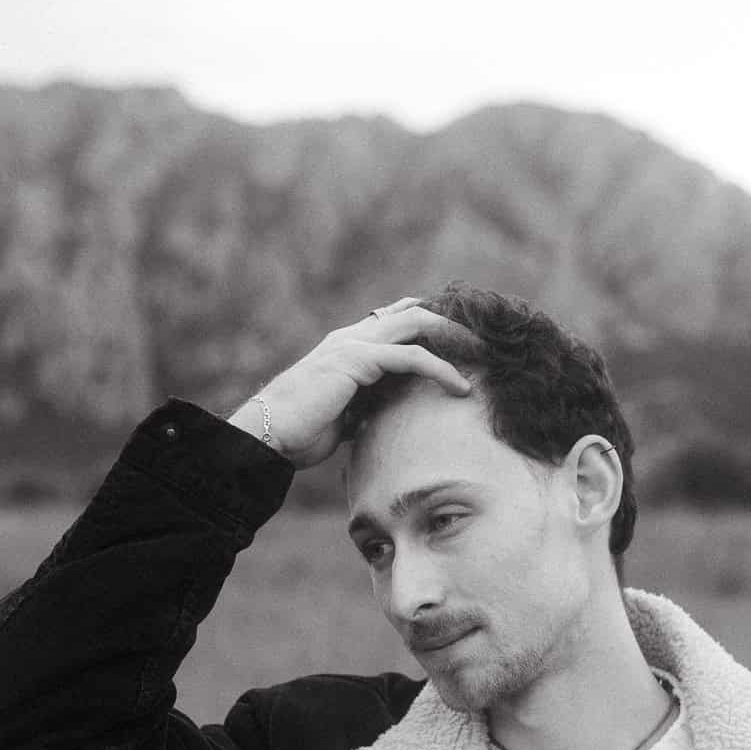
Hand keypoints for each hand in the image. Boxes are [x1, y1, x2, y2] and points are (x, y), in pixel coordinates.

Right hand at [229, 296, 479, 469]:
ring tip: (483, 355)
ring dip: (454, 338)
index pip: (395, 322)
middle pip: (413, 313)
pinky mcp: (358, 361)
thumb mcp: (341, 418)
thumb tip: (382, 421)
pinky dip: (441, 369)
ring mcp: (354, 345)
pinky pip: (411, 358)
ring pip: (417, 324)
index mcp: (347, 348)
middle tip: (481, 343)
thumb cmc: (298, 433)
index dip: (429, 326)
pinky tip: (461, 388)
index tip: (460, 343)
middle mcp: (351, 338)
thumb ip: (363, 408)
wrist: (267, 435)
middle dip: (450, 324)